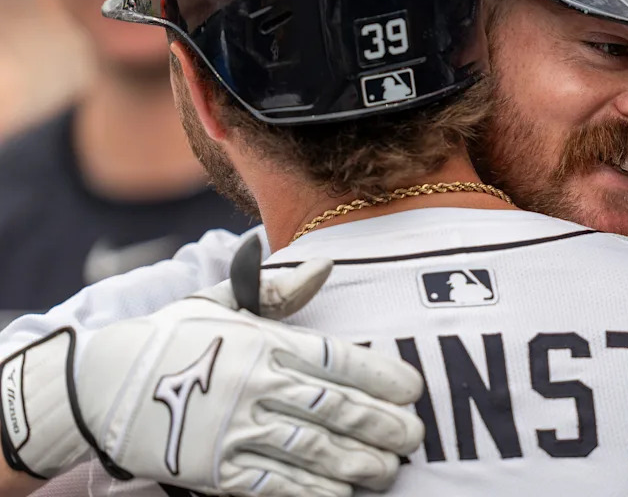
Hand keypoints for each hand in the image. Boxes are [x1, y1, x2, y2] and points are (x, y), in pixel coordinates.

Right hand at [0, 236, 424, 496]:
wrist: (100, 386)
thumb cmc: (173, 338)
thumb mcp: (223, 302)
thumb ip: (278, 289)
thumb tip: (328, 266)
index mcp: (262, 343)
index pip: (337, 359)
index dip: (381, 375)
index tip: (412, 388)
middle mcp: (255, 385)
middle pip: (335, 407)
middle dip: (383, 424)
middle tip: (414, 434)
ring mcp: (234, 429)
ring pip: (313, 450)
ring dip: (359, 462)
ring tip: (391, 468)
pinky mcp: (214, 470)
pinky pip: (275, 485)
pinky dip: (314, 492)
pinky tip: (343, 494)